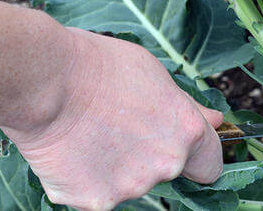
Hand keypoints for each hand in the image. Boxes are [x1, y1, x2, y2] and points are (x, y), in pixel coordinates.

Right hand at [1, 28, 223, 209]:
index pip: (210, 165)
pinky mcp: (94, 202)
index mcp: (186, 132)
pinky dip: (84, 178)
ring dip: (115, 167)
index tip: (184, 149)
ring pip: (128, 183)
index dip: (198, 156)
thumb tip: (216, 121)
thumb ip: (187, 107)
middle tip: (118, 125)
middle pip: (165, 171)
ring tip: (89, 131)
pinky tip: (70, 149)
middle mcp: (165, 165)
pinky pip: (94, 194)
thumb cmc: (98, 66)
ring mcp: (130, 187)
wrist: (46, 80)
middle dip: (149, 155)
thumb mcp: (154, 74)